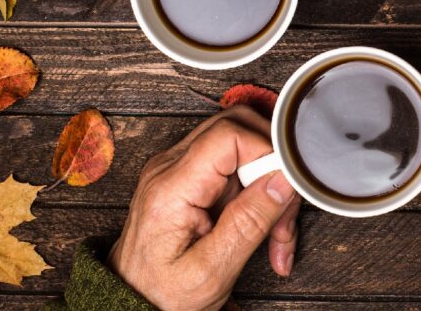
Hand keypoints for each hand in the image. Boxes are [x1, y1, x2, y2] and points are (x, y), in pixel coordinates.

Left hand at [108, 107, 300, 310]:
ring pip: (242, 144)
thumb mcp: (212, 272)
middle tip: (285, 208)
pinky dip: (257, 189)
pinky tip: (264, 224)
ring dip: (269, 181)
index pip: (229, 134)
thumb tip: (283, 179)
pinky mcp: (190, 175)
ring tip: (277, 230)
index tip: (287, 185)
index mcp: (171, 187)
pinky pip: (235, 163)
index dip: (267, 150)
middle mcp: (170, 166)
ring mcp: (178, 166)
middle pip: (238, 127)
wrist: (133, 301)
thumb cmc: (163, 294)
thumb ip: (249, 222)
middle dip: (273, 165)